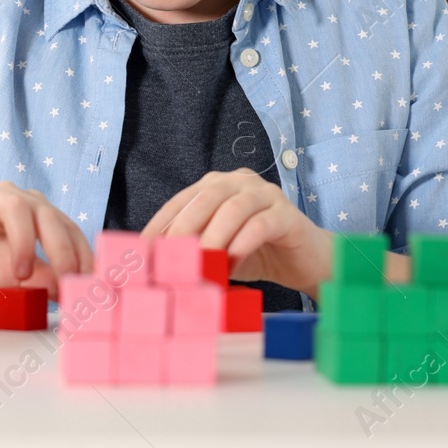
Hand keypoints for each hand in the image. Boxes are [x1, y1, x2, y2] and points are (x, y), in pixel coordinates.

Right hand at [0, 182, 93, 303]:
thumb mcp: (17, 280)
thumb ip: (44, 280)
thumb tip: (72, 290)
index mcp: (36, 215)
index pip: (67, 227)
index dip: (81, 252)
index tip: (89, 281)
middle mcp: (16, 200)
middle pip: (47, 213)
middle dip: (60, 247)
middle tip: (64, 277)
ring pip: (16, 205)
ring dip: (24, 241)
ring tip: (20, 273)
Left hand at [141, 169, 332, 297]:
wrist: (306, 262)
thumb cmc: (256, 254)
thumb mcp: (218, 251)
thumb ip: (193, 249)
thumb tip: (154, 266)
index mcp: (217, 185)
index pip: (180, 201)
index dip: (159, 225)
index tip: (140, 251)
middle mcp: (239, 182)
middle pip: (204, 199)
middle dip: (182, 229)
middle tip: (168, 258)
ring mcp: (266, 194)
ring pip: (232, 209)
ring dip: (212, 238)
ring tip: (199, 264)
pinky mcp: (287, 214)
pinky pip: (261, 224)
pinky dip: (242, 244)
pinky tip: (231, 264)